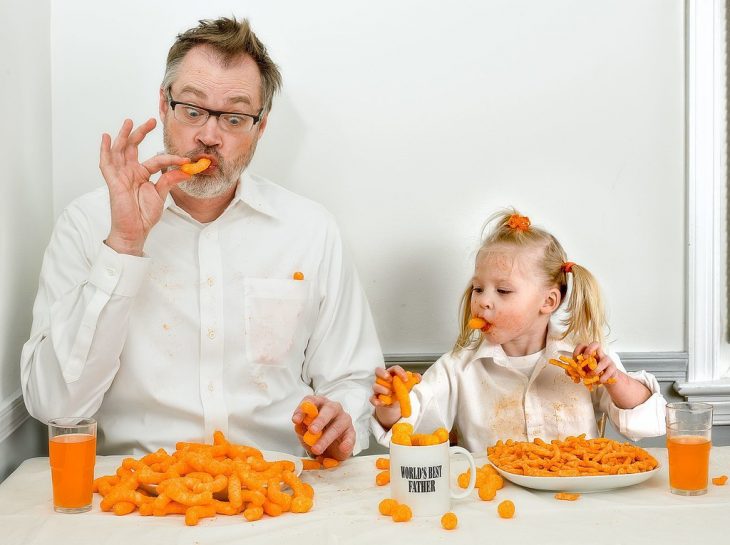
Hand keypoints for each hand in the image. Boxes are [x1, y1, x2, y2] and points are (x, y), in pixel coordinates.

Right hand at [99, 118, 190, 255]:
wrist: (136, 230)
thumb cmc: (145, 215)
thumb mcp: (161, 194)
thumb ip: (170, 180)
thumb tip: (185, 170)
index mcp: (142, 174)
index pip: (156, 160)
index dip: (170, 159)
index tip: (185, 160)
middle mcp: (130, 172)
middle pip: (133, 147)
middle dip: (141, 133)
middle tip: (151, 121)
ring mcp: (121, 175)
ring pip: (120, 150)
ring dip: (124, 135)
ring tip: (129, 122)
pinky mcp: (113, 181)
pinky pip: (106, 163)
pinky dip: (105, 150)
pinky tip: (106, 138)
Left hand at [292, 395, 354, 460]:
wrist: (330, 448)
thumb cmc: (316, 434)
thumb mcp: (305, 431)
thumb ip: (301, 428)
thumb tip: (298, 425)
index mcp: (319, 404)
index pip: (311, 401)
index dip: (303, 409)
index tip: (295, 420)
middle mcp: (333, 408)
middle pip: (328, 409)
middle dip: (319, 420)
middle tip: (312, 431)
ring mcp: (344, 420)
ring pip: (337, 426)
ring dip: (326, 438)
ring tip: (317, 449)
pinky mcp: (351, 433)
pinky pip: (350, 437)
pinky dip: (346, 443)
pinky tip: (342, 448)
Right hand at [369, 365, 411, 430]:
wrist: (394, 405)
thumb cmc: (400, 392)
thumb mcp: (408, 386)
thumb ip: (413, 380)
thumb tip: (418, 377)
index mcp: (392, 374)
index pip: (394, 369)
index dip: (399, 372)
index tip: (406, 379)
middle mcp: (383, 380)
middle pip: (378, 371)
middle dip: (383, 374)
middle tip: (390, 379)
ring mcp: (378, 388)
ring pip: (375, 386)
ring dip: (382, 389)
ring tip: (390, 393)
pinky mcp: (375, 398)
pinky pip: (372, 398)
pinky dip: (375, 400)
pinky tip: (381, 402)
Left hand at [574, 342, 651, 408]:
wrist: (605, 378)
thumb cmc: (592, 371)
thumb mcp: (583, 370)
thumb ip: (575, 370)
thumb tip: (568, 372)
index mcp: (589, 352)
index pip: (583, 345)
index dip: (578, 350)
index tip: (575, 358)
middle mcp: (599, 353)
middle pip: (596, 344)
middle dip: (589, 350)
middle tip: (585, 358)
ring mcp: (607, 360)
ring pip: (605, 360)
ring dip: (596, 369)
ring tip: (591, 375)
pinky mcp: (613, 368)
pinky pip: (609, 371)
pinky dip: (603, 377)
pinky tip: (599, 381)